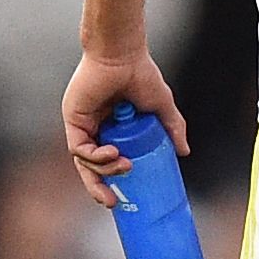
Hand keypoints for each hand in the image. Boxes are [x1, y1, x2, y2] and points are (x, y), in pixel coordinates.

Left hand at [63, 49, 187, 207]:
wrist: (122, 55)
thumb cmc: (141, 74)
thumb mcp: (162, 107)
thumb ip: (172, 128)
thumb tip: (184, 152)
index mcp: (112, 128)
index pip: (107, 162)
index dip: (113, 180)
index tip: (126, 196)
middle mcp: (94, 128)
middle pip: (90, 168)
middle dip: (99, 188)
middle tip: (112, 203)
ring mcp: (82, 125)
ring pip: (85, 162)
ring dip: (103, 171)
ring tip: (124, 166)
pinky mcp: (73, 119)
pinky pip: (79, 148)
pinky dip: (94, 157)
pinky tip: (112, 154)